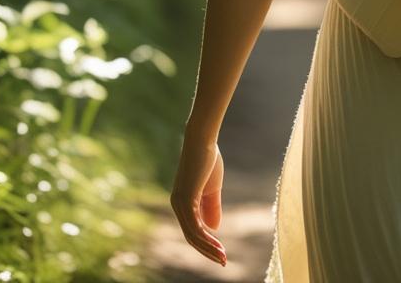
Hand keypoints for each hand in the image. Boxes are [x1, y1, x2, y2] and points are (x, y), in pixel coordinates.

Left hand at [170, 132, 226, 267]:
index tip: (221, 252)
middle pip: (191, 237)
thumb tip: (214, 228)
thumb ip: (212, 207)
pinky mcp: (185, 199)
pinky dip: (206, 238)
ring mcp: (180, 203)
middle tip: (223, 261)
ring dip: (209, 248)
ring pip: (193, 235)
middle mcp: (177, 205)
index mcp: (183, 202)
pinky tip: (218, 244)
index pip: (193, 229)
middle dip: (207, 251)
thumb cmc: (208, 159)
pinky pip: (195, 226)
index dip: (207, 242)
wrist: (203, 140)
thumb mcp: (212, 188)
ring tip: (223, 257)